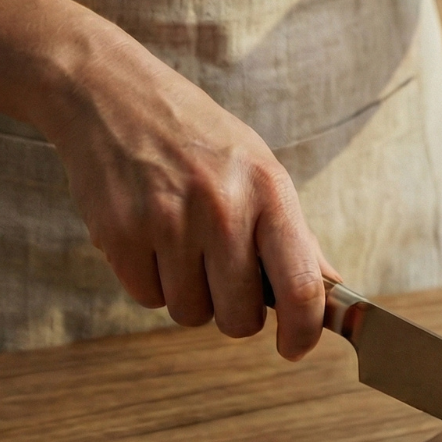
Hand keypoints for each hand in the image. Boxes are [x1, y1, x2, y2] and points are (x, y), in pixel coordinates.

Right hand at [41, 25, 335, 359]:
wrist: (109, 93)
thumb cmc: (197, 139)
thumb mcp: (259, 170)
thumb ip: (295, 237)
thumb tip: (332, 291)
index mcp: (268, 191)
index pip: (300, 287)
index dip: (303, 332)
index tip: (294, 348)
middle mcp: (222, 207)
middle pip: (240, 318)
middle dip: (234, 312)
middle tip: (222, 276)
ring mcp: (168, 221)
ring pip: (191, 314)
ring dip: (188, 295)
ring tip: (181, 245)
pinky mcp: (120, 234)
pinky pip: (148, 299)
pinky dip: (150, 281)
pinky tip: (148, 238)